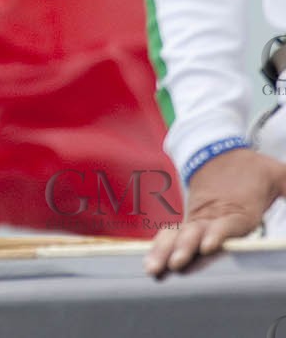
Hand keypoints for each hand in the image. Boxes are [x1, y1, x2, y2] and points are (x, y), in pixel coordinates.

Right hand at [143, 148, 285, 275]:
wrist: (217, 152)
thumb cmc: (251, 169)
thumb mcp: (278, 174)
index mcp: (239, 207)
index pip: (227, 222)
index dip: (218, 233)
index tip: (207, 245)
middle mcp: (213, 215)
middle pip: (196, 232)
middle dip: (184, 249)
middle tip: (176, 263)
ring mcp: (197, 219)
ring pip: (177, 236)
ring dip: (164, 252)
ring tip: (153, 269)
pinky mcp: (188, 222)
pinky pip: (170, 234)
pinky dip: (158, 247)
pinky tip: (149, 263)